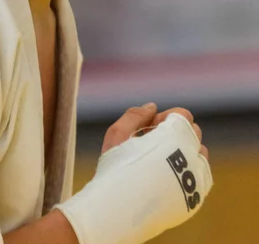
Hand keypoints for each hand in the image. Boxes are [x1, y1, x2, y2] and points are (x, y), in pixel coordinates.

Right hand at [56, 106, 212, 243]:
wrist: (119, 211)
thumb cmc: (115, 168)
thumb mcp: (118, 133)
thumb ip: (136, 115)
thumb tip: (153, 107)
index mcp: (174, 134)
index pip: (183, 114)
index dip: (164, 119)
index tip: (148, 131)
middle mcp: (191, 153)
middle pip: (194, 132)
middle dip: (177, 134)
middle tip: (153, 147)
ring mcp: (196, 177)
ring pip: (201, 155)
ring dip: (187, 153)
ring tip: (162, 164)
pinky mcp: (196, 197)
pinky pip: (201, 177)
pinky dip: (190, 174)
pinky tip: (168, 180)